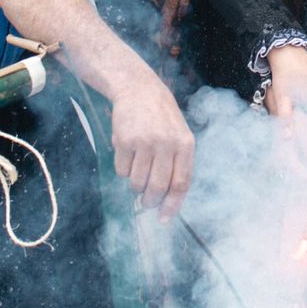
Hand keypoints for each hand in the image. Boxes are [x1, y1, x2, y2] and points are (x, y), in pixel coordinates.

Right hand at [110, 75, 194, 219]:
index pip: (181, 183)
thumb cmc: (161, 117)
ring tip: (137, 170)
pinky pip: (121, 170)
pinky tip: (127, 153)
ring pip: (137, 182)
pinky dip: (123, 169)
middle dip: (150, 201)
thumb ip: (178, 164)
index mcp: (185, 144)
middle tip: (146, 202)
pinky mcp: (125, 140)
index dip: (172, 205)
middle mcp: (166, 144)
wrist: (139, 89)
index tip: (164, 219)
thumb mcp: (179, 135)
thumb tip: (170, 200)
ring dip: (135, 185)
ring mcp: (145, 142)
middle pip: (158, 187)